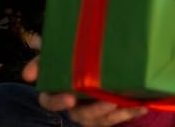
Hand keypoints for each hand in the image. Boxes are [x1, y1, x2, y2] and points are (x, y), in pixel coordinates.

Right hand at [22, 57, 148, 126]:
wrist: (99, 63)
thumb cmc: (74, 58)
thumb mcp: (59, 53)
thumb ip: (48, 54)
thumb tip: (31, 59)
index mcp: (57, 92)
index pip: (49, 101)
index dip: (57, 102)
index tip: (70, 97)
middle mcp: (73, 106)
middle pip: (78, 114)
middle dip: (93, 110)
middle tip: (106, 102)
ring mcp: (91, 113)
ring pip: (99, 120)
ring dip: (113, 114)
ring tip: (125, 103)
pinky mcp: (107, 115)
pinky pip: (118, 119)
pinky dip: (130, 112)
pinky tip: (143, 105)